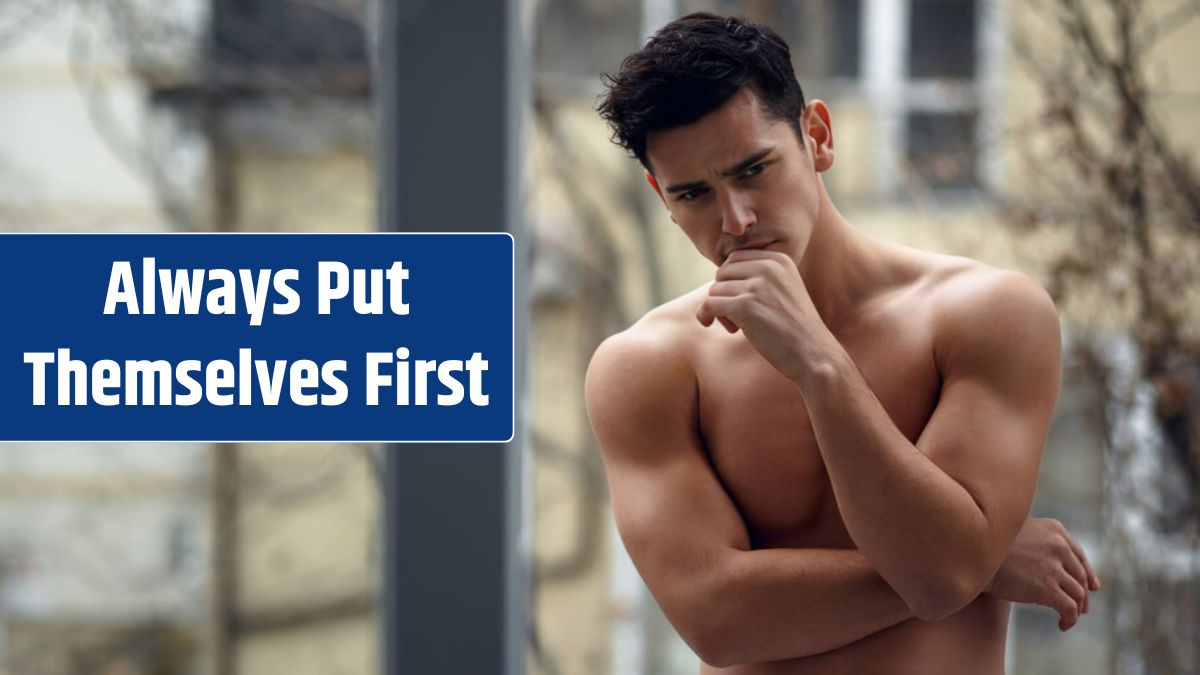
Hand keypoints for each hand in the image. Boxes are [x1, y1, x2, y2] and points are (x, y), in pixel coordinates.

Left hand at [695, 250, 835, 382]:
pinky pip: (709, 304)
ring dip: (718, 310)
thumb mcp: (783, 290)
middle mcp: (768, 267)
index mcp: (779, 260)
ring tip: (737, 328)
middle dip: (723, 294)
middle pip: (722, 273)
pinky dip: (706, 316)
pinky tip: (723, 329)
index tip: (741, 303)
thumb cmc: (795, 329)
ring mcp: (757, 286)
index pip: (735, 259)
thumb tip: (720, 276)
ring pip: (714, 290)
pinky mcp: (745, 305)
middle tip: (736, 318)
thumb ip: (759, 277)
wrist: (814, 355)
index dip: (731, 281)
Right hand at [987, 517, 1100, 630]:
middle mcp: (1059, 546)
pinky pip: (1069, 608)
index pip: (1079, 555)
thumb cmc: (989, 546)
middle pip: (1080, 576)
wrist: (972, 555)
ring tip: (1069, 617)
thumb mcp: (1018, 532)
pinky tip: (1062, 625)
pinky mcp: (1047, 588)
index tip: (1092, 587)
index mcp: (1055, 530)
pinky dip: (1070, 619)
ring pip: (1078, 594)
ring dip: (1077, 609)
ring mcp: (1054, 567)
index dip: (1088, 573)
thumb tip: (1052, 564)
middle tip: (1082, 608)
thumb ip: (1039, 542)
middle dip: (1083, 594)